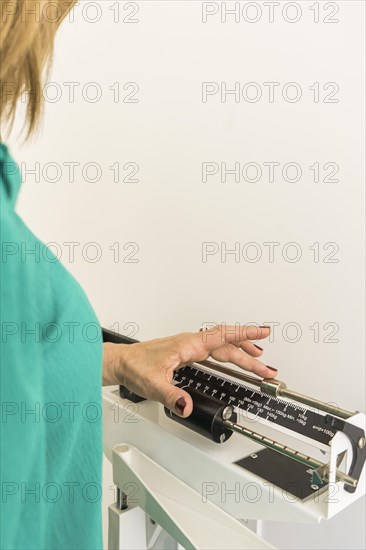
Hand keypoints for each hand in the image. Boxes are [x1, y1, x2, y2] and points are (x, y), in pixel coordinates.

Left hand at [102, 324, 275, 417]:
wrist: (122, 363)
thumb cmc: (134, 367)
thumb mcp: (152, 384)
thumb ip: (171, 395)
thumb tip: (187, 406)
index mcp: (188, 345)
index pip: (222, 336)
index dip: (245, 334)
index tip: (263, 332)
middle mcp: (191, 343)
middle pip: (227, 345)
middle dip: (250, 355)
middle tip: (267, 369)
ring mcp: (190, 347)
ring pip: (222, 346)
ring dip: (241, 352)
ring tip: (259, 360)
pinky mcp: (187, 352)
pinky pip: (214, 349)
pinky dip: (228, 352)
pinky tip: (233, 357)